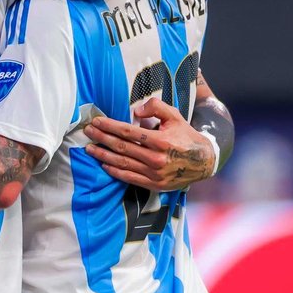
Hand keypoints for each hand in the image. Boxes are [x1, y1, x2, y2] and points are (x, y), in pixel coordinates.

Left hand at [84, 97, 215, 190]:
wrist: (204, 162)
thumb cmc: (185, 136)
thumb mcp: (175, 116)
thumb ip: (156, 107)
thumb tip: (135, 110)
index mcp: (161, 140)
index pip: (128, 132)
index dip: (110, 126)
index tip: (96, 121)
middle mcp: (156, 158)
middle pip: (121, 147)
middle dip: (102, 138)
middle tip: (88, 132)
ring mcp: (155, 174)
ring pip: (122, 163)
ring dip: (103, 156)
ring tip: (89, 148)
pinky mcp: (155, 185)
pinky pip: (130, 178)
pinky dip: (115, 172)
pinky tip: (104, 165)